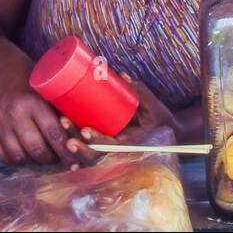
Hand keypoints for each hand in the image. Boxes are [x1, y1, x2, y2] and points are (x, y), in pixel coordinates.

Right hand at [0, 42, 78, 167]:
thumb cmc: (26, 75)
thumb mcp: (44, 85)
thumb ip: (58, 106)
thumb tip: (81, 128)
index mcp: (32, 102)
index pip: (53, 133)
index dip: (66, 152)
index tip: (75, 163)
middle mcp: (14, 116)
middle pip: (37, 149)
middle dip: (51, 158)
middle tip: (60, 157)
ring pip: (20, 156)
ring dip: (34, 161)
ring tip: (43, 156)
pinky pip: (2, 157)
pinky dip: (16, 160)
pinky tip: (25, 155)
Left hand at [59, 73, 179, 165]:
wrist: (170, 134)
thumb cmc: (160, 120)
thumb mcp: (154, 106)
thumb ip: (140, 92)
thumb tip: (122, 75)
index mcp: (131, 146)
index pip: (111, 148)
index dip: (96, 140)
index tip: (85, 130)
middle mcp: (119, 155)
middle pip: (94, 155)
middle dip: (77, 142)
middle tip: (64, 122)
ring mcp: (112, 155)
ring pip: (88, 157)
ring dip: (72, 145)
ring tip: (62, 124)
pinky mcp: (107, 151)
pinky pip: (89, 156)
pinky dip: (76, 154)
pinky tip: (65, 143)